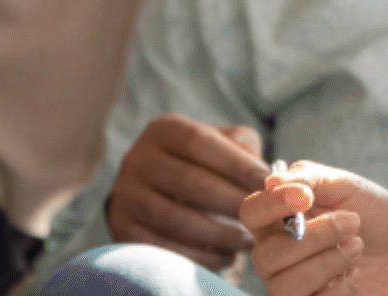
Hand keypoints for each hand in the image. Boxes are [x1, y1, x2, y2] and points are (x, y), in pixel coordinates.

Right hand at [106, 114, 271, 271]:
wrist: (154, 191)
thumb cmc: (202, 163)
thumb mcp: (220, 143)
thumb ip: (242, 145)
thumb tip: (262, 170)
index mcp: (164, 130)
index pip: (200, 142)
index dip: (236, 162)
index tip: (266, 182)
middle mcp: (137, 158)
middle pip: (190, 182)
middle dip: (232, 202)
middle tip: (261, 218)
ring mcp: (125, 195)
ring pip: (176, 219)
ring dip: (219, 234)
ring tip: (248, 242)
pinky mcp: (121, 228)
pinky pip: (163, 247)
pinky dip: (199, 256)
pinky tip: (226, 257)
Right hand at [241, 161, 387, 295]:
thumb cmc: (376, 218)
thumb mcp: (347, 186)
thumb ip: (310, 178)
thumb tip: (273, 181)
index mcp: (281, 219)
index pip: (251, 213)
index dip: (272, 204)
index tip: (305, 197)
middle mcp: (279, 255)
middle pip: (265, 255)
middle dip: (314, 237)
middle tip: (352, 223)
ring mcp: (293, 286)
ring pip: (284, 286)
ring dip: (328, 263)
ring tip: (356, 248)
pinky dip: (339, 288)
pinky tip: (354, 275)